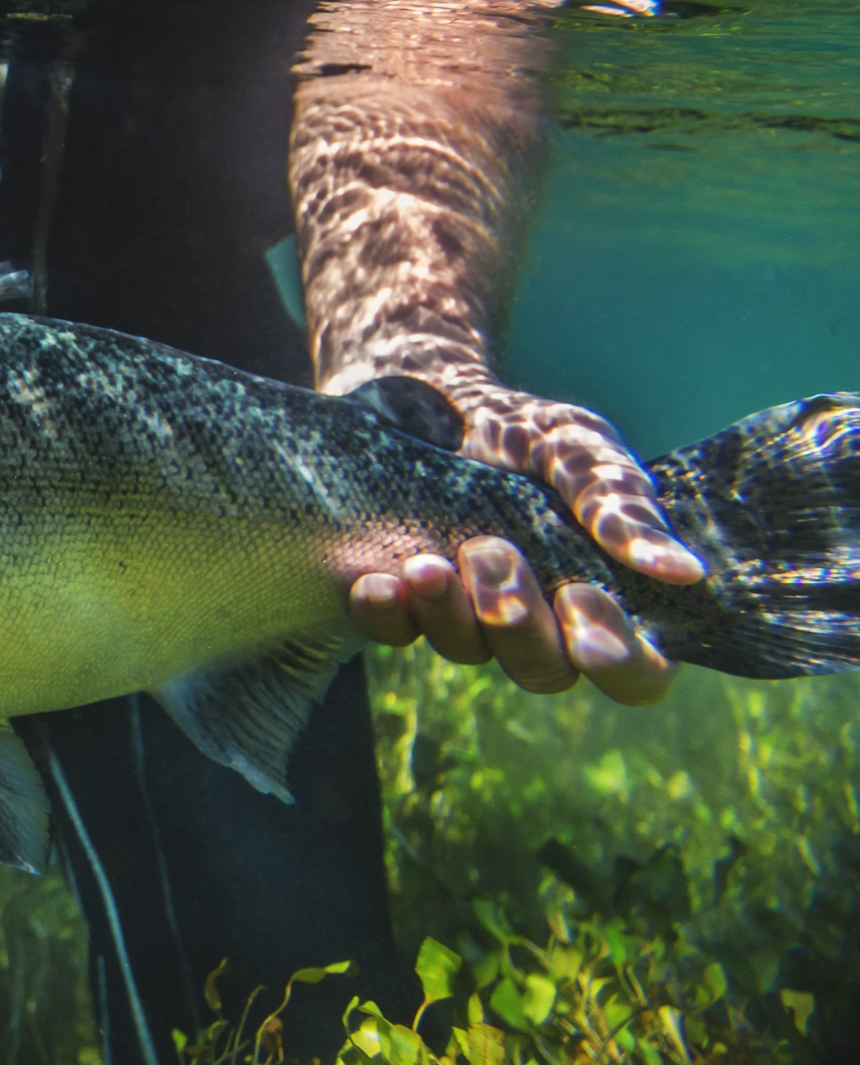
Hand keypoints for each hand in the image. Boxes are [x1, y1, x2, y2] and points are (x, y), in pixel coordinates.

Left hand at [348, 382, 698, 705]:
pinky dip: (388, 614)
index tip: (582, 600)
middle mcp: (538, 621)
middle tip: (491, 551)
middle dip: (519, 620)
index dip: (619, 658)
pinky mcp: (402, 602)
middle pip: (545, 672)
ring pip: (469, 652)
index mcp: (600, 597)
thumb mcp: (576, 448)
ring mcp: (466, 617)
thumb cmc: (519, 428)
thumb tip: (685, 572)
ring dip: (451, 613)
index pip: (636, 671)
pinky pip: (395, 633)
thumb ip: (620, 505)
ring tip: (430, 561)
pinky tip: (379, 583)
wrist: (420, 392)